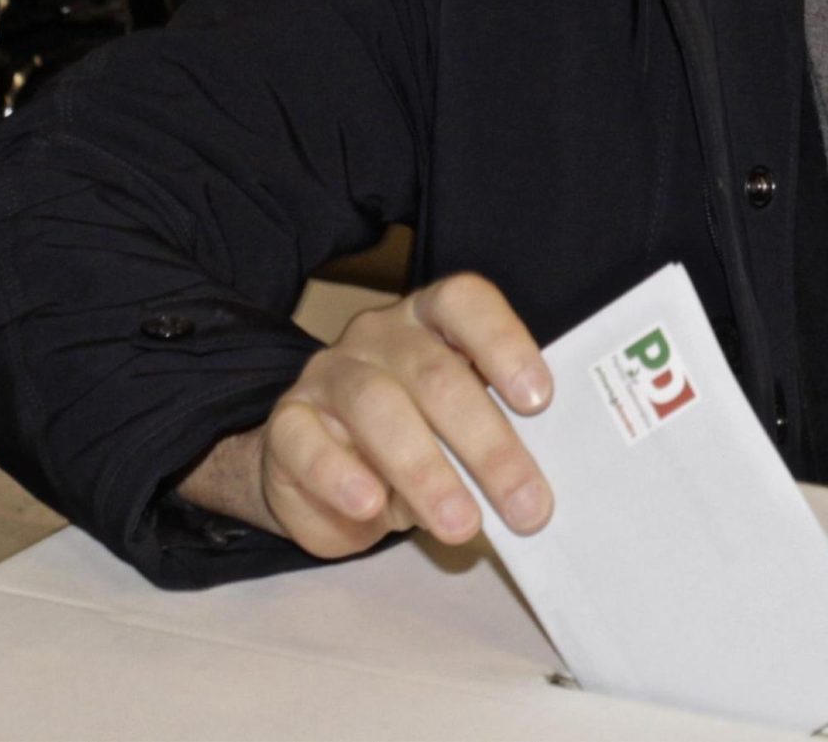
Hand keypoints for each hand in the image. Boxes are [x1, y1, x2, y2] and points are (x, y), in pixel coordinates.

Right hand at [176, 273, 554, 558]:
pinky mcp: (287, 422)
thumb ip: (493, 435)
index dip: (504, 344)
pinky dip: (340, 476)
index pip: (465, 303)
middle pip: (435, 374)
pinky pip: (307, 443)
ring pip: (378, 408)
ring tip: (461, 523)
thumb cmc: (415, 436)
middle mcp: (380, 335)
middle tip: (525, 504)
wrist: (316, 462)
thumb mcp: (459, 430)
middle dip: (487, 445)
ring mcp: (329, 374)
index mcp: (431, 319)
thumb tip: (532, 485)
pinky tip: (371, 505)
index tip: (539, 399)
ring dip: (426, 471)